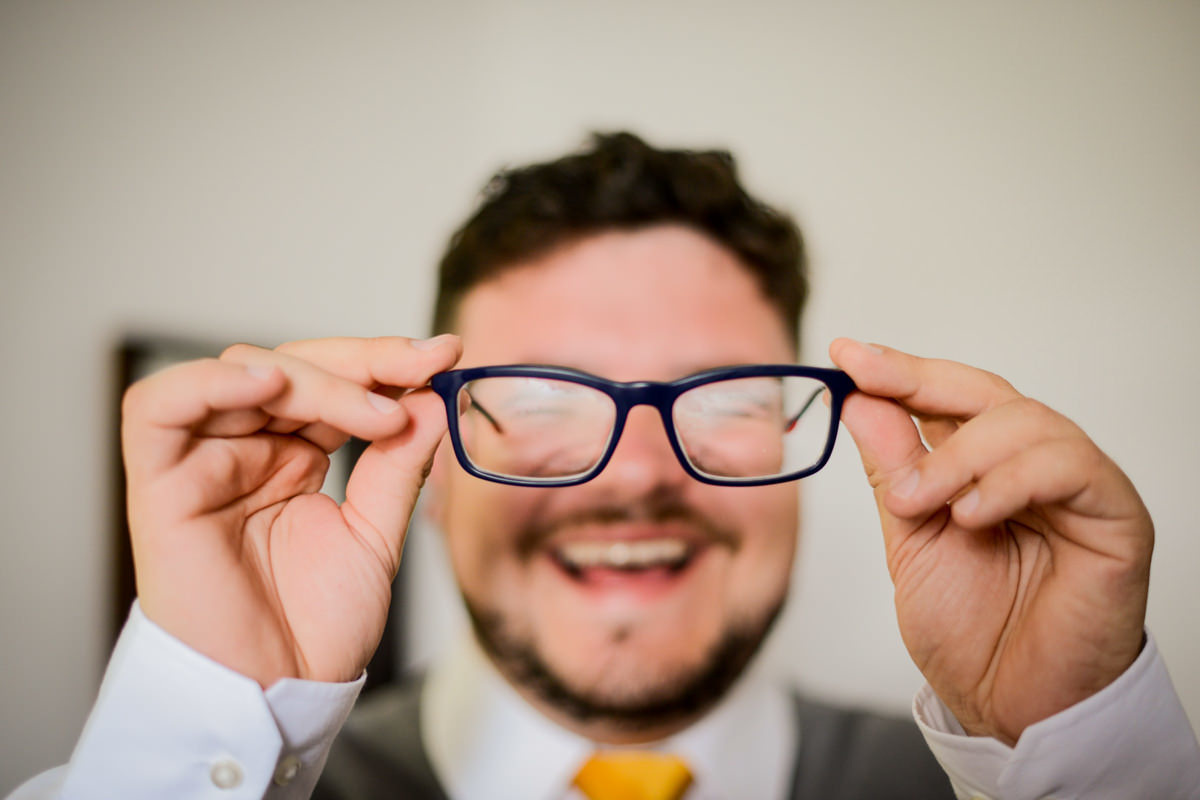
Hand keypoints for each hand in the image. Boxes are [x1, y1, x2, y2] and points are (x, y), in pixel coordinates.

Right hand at [121, 335, 461, 686]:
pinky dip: (211, 384)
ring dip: (313, 379)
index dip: (385, 362)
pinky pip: (159, 408)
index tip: (444, 353)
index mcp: (293, 456)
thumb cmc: (314, 629)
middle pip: (292, 366)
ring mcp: (203, 461)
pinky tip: (270, 384)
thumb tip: (430, 397)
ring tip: (372, 411)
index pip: (334, 383)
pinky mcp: (161, 483)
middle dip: (361, 362)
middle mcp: (247, 449)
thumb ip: (398, 464)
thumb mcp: (376, 533)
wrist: (276, 695)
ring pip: (241, 373)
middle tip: (419, 369)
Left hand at [829, 338, 1152, 744]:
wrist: (1010, 705)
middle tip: (866, 384)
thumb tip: (860, 401)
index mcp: (986, 469)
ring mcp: (1078, 487)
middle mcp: (1035, 467)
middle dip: (918, 382)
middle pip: (985, 392)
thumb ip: (893, 469)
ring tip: (920, 499)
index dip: (899, 370)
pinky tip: (972, 512)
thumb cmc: (970, 630)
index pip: (948, 398)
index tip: (846, 354)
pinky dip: (1011, 480)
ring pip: (1026, 422)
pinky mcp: (1116, 517)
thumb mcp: (910, 539)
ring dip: (958, 453)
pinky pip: (1071, 466)